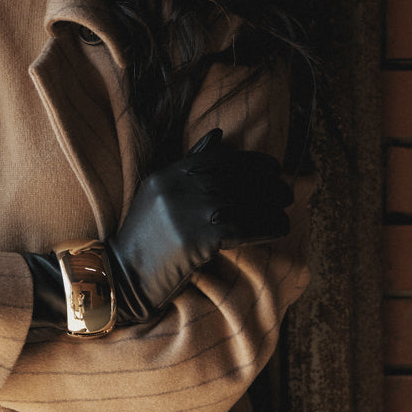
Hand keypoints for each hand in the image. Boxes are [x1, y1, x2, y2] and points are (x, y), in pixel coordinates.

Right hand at [105, 129, 292, 324]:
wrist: (123, 277)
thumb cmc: (146, 238)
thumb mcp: (160, 192)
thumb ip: (190, 163)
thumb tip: (219, 135)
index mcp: (167, 175)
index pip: (218, 158)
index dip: (250, 160)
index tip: (273, 166)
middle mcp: (176, 188)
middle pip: (233, 178)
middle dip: (266, 182)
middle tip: (287, 190)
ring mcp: (185, 213)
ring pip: (240, 201)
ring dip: (271, 205)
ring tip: (286, 209)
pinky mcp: (195, 239)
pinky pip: (241, 227)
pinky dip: (266, 226)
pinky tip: (280, 228)